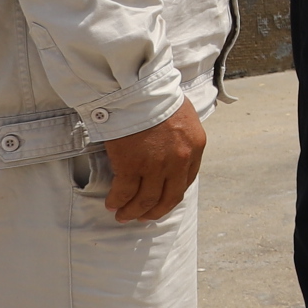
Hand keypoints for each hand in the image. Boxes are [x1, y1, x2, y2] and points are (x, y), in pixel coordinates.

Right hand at [103, 99, 204, 222]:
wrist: (139, 90)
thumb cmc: (158, 97)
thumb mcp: (183, 118)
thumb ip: (181, 139)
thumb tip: (172, 152)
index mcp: (195, 148)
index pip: (186, 182)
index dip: (171, 196)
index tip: (162, 202)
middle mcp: (179, 161)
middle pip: (168, 198)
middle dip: (154, 211)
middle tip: (143, 217)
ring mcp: (156, 165)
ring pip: (145, 200)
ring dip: (133, 212)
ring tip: (123, 215)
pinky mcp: (132, 165)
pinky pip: (124, 192)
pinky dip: (118, 201)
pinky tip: (112, 204)